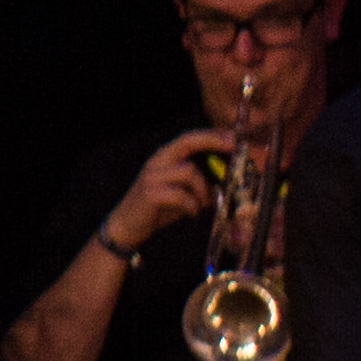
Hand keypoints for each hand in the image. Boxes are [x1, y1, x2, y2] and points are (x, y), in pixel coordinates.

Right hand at [105, 127, 230, 252]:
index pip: (188, 138)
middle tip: (233, 146)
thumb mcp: (183, 193)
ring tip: (203, 205)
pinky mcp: (150, 194)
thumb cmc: (158, 208)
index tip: (233, 135)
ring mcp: (152, 176)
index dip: (211, 135)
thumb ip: (201, 185)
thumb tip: (228, 184)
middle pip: (186, 142)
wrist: (127, 225)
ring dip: (203, 190)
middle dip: (212, 141)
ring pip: (189, 172)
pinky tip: (191, 213)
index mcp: (165, 158)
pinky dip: (192, 205)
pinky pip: (181, 195)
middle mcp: (157, 162)